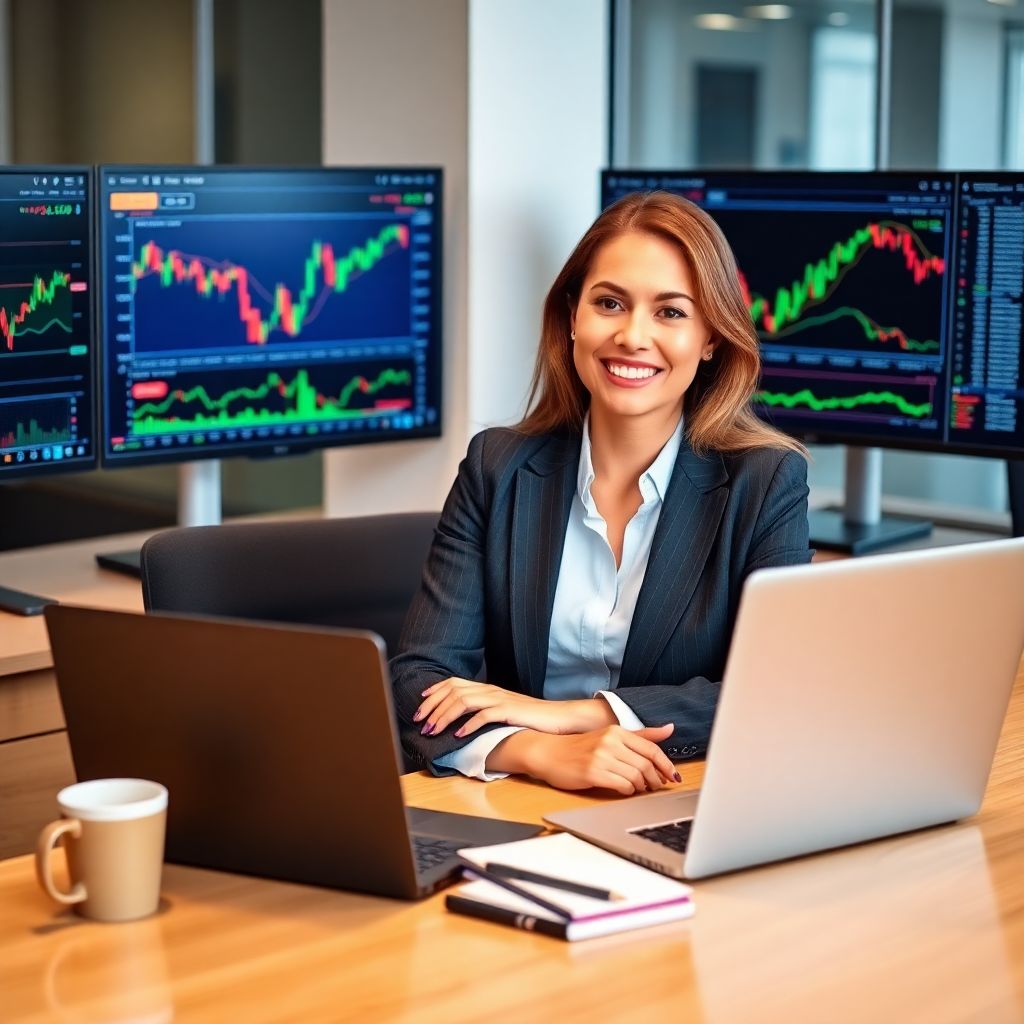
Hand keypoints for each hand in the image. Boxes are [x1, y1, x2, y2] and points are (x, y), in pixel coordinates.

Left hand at [413, 677, 615, 737]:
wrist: (558, 718)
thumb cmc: (530, 718)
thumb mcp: (503, 710)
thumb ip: (484, 710)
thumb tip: (461, 720)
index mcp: (487, 688)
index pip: (454, 683)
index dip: (434, 691)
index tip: (420, 702)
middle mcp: (491, 690)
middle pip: (453, 691)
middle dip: (432, 706)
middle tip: (420, 722)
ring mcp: (500, 699)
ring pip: (464, 701)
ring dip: (444, 716)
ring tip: (433, 730)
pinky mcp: (510, 711)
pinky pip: (484, 715)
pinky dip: (468, 724)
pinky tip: (459, 735)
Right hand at [489, 724, 680, 794]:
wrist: (548, 753)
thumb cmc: (580, 747)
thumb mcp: (610, 736)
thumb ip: (641, 734)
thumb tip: (670, 729)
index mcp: (617, 731)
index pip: (652, 749)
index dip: (666, 765)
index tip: (673, 776)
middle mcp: (610, 741)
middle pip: (646, 765)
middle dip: (656, 779)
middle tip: (656, 786)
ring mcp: (601, 757)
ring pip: (636, 777)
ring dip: (642, 786)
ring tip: (640, 788)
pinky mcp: (592, 773)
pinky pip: (622, 786)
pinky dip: (628, 791)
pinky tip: (625, 790)